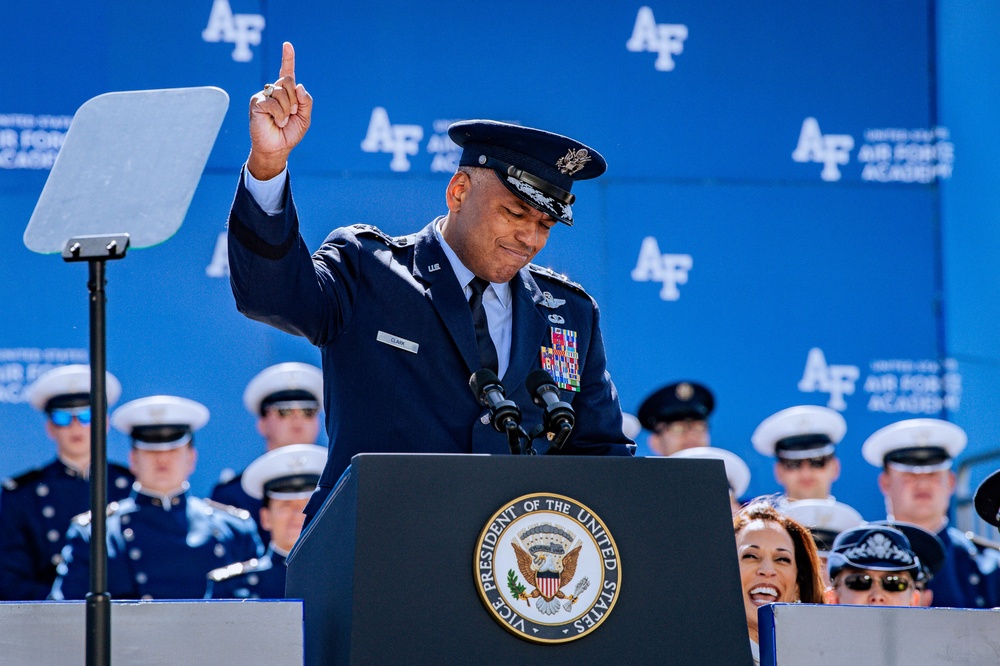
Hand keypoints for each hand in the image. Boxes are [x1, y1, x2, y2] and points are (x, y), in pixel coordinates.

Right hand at [247, 41, 312, 179]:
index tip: (287, 45)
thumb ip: (306, 102)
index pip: (286, 72)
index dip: (287, 58)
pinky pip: (272, 102)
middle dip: (294, 99)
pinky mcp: (256, 102)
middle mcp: (274, 91)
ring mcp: (264, 95)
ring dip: (287, 110)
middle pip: (287, 80)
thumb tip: (299, 86)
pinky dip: (279, 115)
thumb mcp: (305, 118)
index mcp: (286, 93)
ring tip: (282, 121)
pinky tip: (276, 122)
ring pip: (281, 92)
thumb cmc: (289, 133)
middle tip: (291, 114)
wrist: (277, 148)